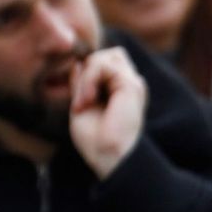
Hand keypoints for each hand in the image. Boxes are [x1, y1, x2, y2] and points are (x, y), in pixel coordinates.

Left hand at [69, 46, 146, 179]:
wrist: (109, 157)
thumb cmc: (95, 141)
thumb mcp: (81, 105)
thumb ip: (81, 83)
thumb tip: (78, 62)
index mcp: (122, 90)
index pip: (105, 62)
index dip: (88, 72)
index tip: (78, 101)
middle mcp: (130, 85)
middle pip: (110, 54)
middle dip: (90, 68)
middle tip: (80, 97)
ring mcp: (133, 83)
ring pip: (105, 57)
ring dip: (87, 76)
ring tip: (83, 101)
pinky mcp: (131, 85)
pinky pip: (102, 65)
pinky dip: (88, 80)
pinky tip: (87, 100)